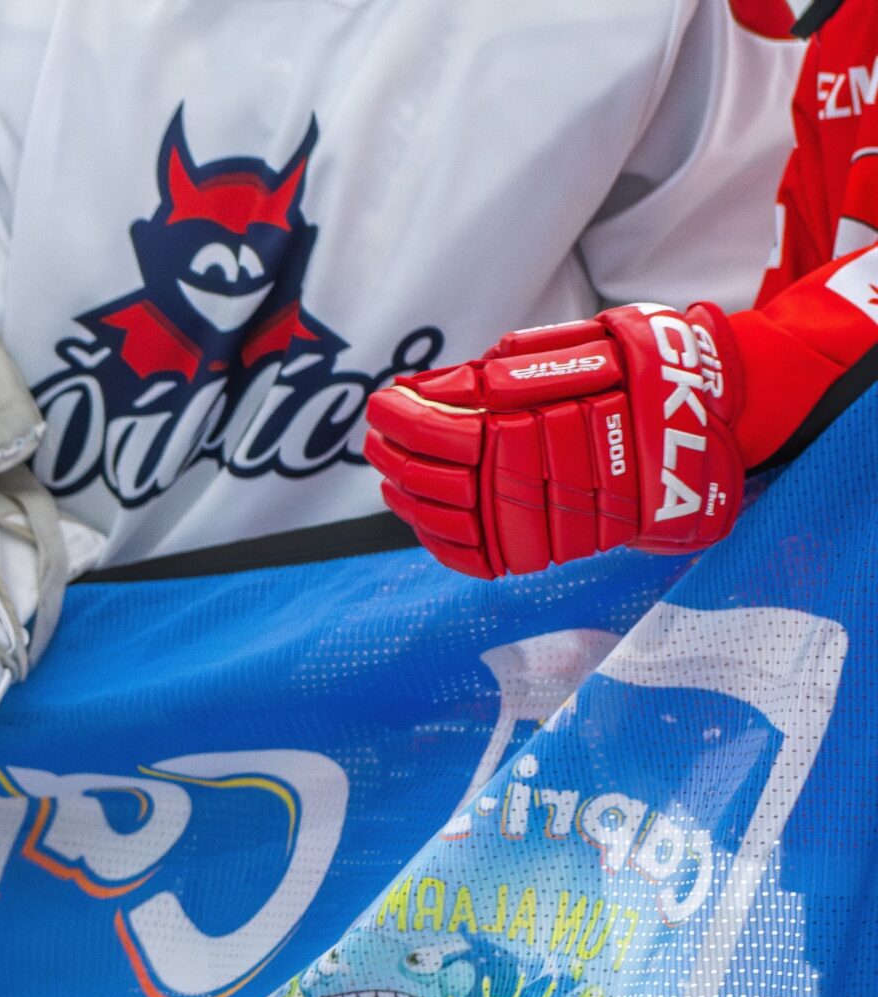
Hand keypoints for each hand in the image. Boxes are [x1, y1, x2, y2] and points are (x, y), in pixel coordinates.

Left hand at [363, 302, 745, 578]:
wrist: (707, 440)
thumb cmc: (646, 380)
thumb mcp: (587, 349)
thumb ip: (505, 372)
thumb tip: (431, 388)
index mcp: (534, 432)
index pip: (439, 432)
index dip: (400, 417)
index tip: (382, 400)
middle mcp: (530, 486)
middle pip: (429, 478)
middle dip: (393, 453)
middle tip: (379, 433)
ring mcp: (535, 526)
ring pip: (440, 520)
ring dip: (404, 493)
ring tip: (391, 466)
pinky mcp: (543, 553)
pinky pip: (470, 557)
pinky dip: (434, 534)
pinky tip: (419, 508)